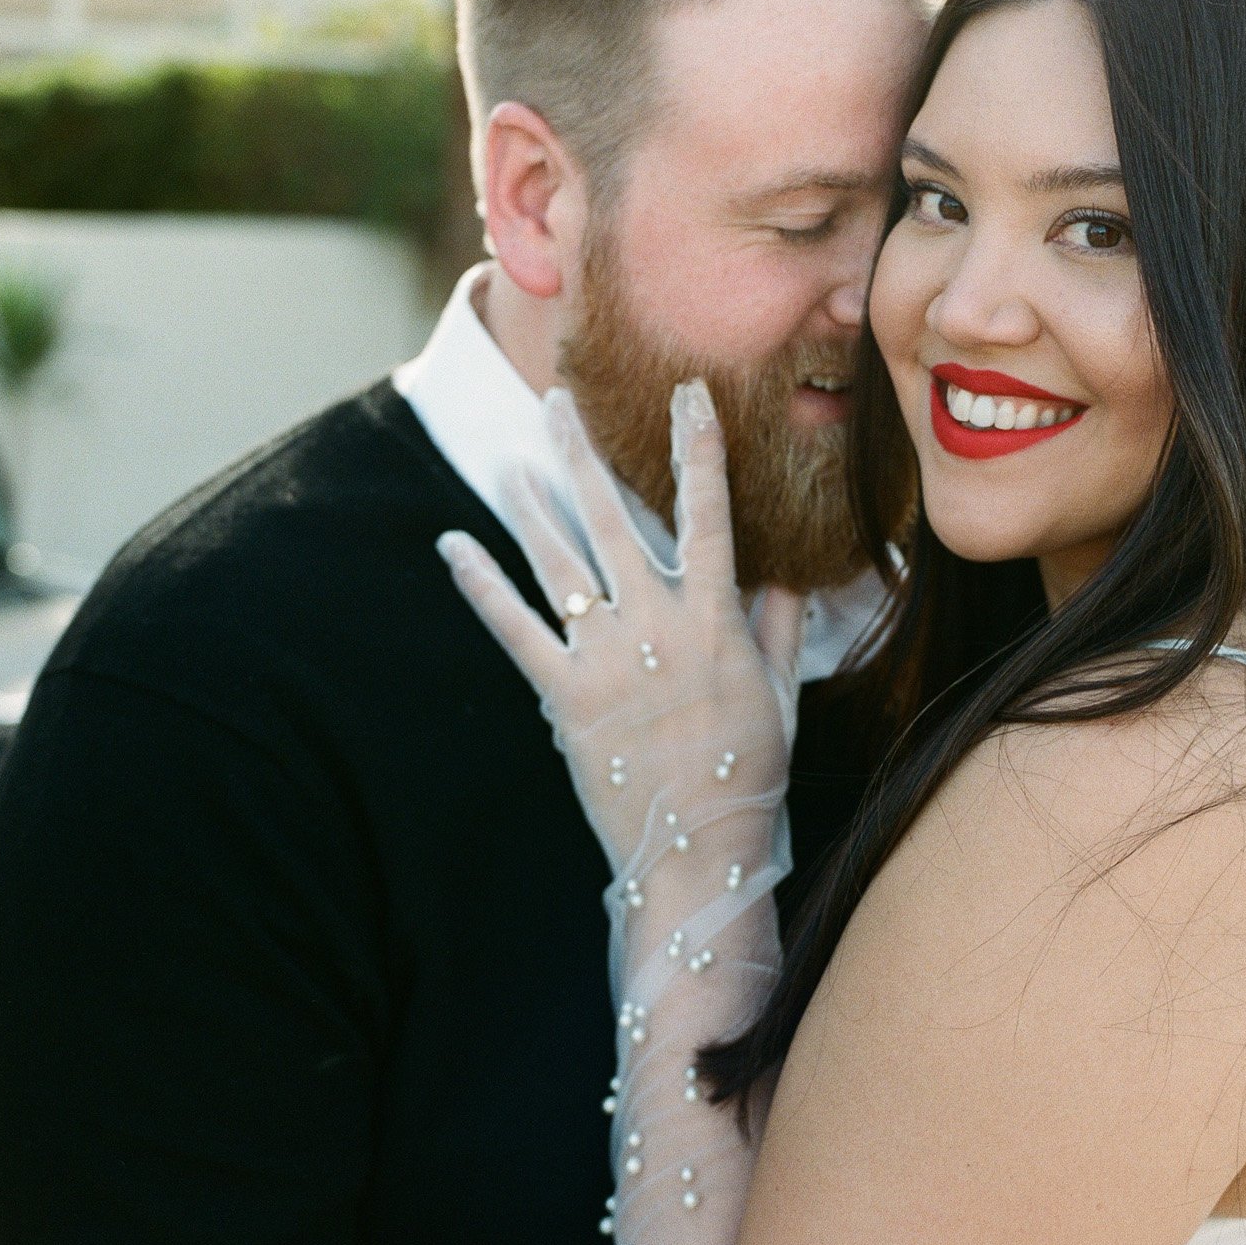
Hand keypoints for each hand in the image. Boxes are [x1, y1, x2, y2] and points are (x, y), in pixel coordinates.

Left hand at [440, 381, 804, 877]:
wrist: (698, 849)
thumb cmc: (749, 775)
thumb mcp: (782, 696)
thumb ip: (781, 629)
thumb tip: (792, 578)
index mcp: (714, 618)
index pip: (708, 512)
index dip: (698, 447)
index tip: (689, 395)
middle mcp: (656, 624)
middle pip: (613, 517)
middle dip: (583, 454)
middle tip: (558, 403)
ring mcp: (604, 657)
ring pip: (558, 560)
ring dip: (530, 506)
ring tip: (511, 463)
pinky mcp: (562, 694)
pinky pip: (512, 627)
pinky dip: (480, 585)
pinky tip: (452, 547)